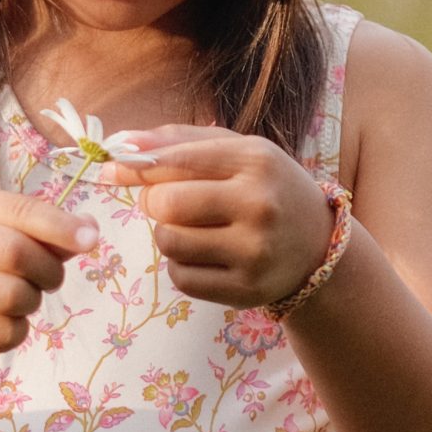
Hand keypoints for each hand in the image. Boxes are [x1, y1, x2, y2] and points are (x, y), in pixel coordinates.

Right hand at [0, 182, 98, 371]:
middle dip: (48, 270)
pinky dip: (17, 330)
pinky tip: (3, 323)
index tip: (91, 240)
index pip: (20, 209)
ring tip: (21, 299)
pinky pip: (3, 331)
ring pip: (11, 294)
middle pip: (14, 252)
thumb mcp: (13, 236)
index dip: (60, 226)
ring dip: (31, 301)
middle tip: (52, 280)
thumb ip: (49, 232)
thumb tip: (89, 228)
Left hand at [97, 126, 334, 307]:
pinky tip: (208, 256)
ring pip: (169, 242)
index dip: (135, 166)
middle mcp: (259, 204)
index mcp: (257, 160)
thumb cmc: (267, 189)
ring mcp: (255, 251)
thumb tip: (120, 143)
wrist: (320, 247)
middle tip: (169, 203)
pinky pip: (181, 278)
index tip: (111, 169)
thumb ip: (180, 141)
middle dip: (154, 202)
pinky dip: (182, 266)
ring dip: (169, 235)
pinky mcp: (246, 290)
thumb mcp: (239, 152)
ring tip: (194, 229)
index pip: (177, 159)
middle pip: (166, 204)